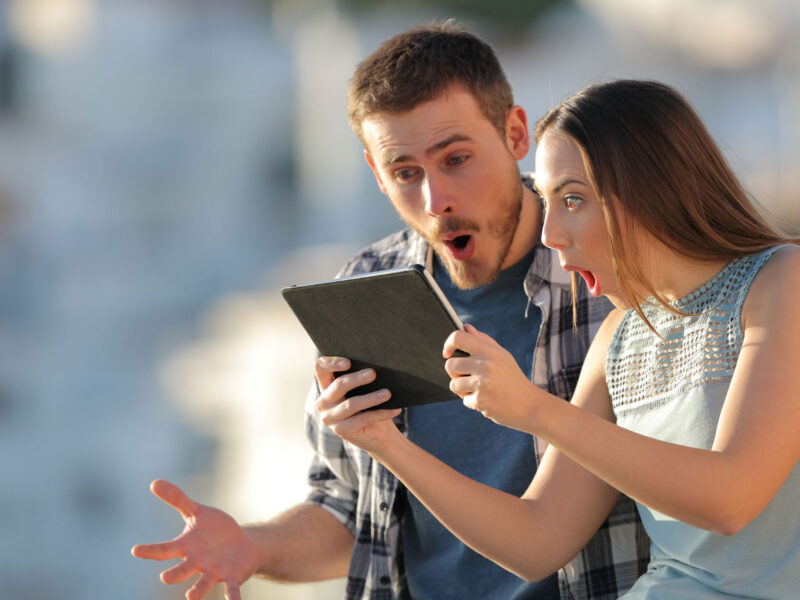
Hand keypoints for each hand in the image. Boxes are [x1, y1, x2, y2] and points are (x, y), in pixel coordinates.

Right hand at [131, 480, 260, 599]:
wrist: (241, 545)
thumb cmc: (214, 531)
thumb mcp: (197, 512)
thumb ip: (177, 499)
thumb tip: (154, 482)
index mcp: (186, 547)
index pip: (165, 549)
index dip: (151, 550)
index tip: (136, 550)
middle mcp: (196, 563)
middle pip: (182, 570)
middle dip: (174, 574)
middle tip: (165, 577)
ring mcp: (213, 572)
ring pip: (203, 583)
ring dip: (197, 590)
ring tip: (190, 597)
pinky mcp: (232, 577)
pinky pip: (232, 588)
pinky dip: (233, 596)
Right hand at [315, 356, 402, 453]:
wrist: (377, 434)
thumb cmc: (370, 405)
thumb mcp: (362, 390)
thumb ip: (362, 378)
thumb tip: (375, 366)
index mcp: (326, 386)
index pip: (321, 368)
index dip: (332, 363)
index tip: (348, 362)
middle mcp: (323, 402)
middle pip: (338, 385)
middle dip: (357, 378)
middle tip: (373, 373)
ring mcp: (330, 418)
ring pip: (351, 404)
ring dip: (371, 398)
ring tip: (388, 393)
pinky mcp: (341, 431)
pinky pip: (363, 419)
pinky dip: (381, 413)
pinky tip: (395, 410)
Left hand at [443, 324, 539, 431]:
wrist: (530, 405)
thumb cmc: (514, 379)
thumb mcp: (502, 356)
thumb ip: (483, 341)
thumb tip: (466, 327)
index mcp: (489, 351)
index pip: (458, 338)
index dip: (448, 344)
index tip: (448, 353)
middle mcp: (485, 364)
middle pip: (450, 365)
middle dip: (455, 374)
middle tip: (469, 378)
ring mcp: (482, 382)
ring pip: (453, 384)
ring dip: (463, 390)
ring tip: (480, 390)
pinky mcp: (481, 400)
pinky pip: (464, 400)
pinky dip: (473, 402)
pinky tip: (488, 401)